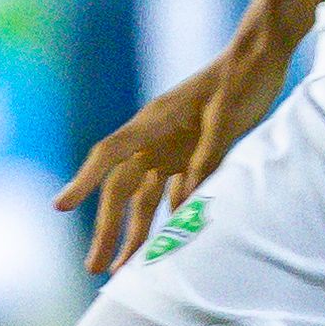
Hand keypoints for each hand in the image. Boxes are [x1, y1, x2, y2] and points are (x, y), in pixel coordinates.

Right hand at [58, 38, 291, 273]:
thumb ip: (207, 161)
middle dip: (107, 229)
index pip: (108, 154)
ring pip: (145, 198)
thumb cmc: (243, 80)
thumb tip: (183, 205)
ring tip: (124, 270)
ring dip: (135, 233)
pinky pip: (174, 194)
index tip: (61, 207)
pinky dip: (169, 220)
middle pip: (121, 189)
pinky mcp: (193, 154)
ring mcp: (173, 148)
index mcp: (154, 121)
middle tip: (95, 268)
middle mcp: (155, 138)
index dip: (83, 181)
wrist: (264, 55)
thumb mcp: (228, 120)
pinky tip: (167, 247)